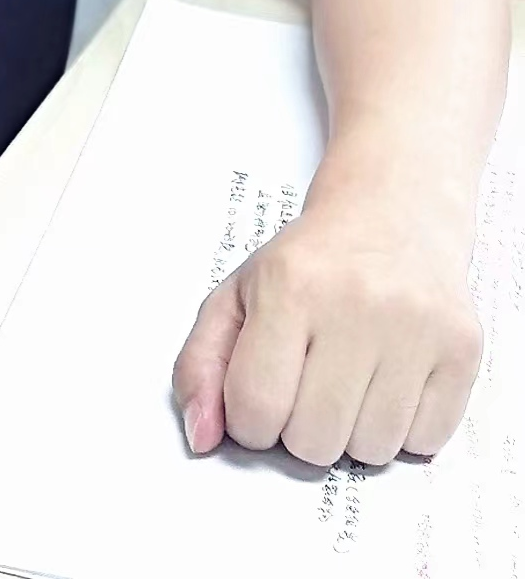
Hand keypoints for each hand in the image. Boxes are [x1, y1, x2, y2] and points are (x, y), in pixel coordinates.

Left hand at [170, 198, 482, 468]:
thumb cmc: (310, 264)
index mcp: (288, 285)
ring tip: (349, 376)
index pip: (255, 408)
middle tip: (307, 380)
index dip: (249, 420)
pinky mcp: (462, 349)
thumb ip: (200, 365)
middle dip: (300, 426)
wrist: (392, 214)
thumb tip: (201, 437)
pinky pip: (424, 443)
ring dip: (352, 430)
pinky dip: (402, 428)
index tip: (259, 396)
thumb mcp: (236, 296)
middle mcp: (355, 303)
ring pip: (370, 449)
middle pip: (313, 440)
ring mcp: (415, 327)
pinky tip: (390, 378)